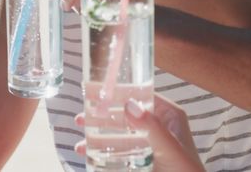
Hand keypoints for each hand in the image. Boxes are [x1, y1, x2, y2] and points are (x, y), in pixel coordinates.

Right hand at [74, 94, 204, 171]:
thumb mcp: (170, 148)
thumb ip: (152, 128)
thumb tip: (129, 105)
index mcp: (169, 116)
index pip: (141, 95)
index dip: (118, 92)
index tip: (96, 90)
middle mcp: (158, 126)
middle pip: (125, 113)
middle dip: (102, 113)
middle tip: (81, 114)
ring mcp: (148, 144)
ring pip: (118, 132)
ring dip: (98, 132)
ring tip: (80, 134)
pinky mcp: (141, 160)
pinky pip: (118, 150)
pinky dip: (101, 149)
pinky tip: (86, 151)